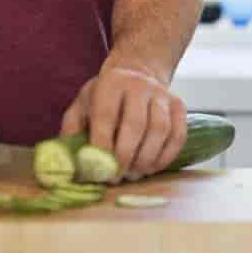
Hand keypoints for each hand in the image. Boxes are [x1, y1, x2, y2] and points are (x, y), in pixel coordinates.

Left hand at [61, 66, 186, 178]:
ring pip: (160, 130)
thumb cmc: (103, 98)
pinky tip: (152, 168)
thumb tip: (73, 164)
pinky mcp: (178, 105)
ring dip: (146, 159)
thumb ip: (73, 131)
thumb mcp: (81, 106)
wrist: (136, 75)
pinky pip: (178, 134)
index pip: (106, 116)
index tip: (98, 169)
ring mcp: (162, 95)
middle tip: (116, 177)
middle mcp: (139, 85)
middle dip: (125, 157)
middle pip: (136, 124)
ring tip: (134, 174)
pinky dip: (166, 156)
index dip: (102, 146)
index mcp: (110, 83)